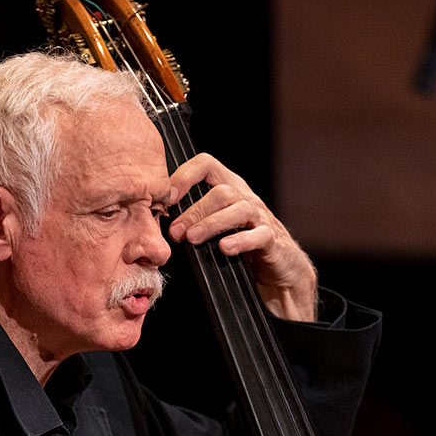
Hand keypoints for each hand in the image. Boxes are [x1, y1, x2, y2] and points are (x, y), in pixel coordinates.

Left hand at [168, 153, 317, 321]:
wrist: (281, 270)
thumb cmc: (242, 246)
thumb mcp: (215, 227)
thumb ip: (192, 218)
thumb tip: (154, 221)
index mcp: (229, 188)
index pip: (206, 165)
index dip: (185, 176)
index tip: (166, 198)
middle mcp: (246, 198)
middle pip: (221, 191)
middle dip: (194, 211)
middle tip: (175, 232)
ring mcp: (261, 218)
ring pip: (239, 209)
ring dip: (211, 223)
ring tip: (192, 239)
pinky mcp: (273, 240)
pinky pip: (259, 235)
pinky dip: (241, 240)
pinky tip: (225, 249)